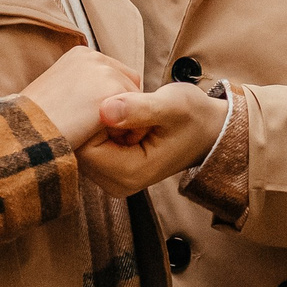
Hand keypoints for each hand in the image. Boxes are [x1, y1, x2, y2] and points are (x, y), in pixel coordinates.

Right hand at [19, 46, 140, 149]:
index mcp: (80, 55)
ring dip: (124, 119)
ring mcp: (103, 71)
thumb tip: (92, 104)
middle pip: (129, 82)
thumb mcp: (55, 94)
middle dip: (123, 107)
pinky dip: (124, 130)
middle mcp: (94, 57)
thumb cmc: (34, 121)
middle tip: (102, 130)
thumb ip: (78, 90)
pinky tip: (101, 138)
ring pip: (135, 99)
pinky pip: (135, 114)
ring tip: (97, 134)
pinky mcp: (110, 90)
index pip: (114, 74)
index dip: (111, 100)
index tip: (95, 119)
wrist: (25, 132)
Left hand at [75, 83, 228, 194]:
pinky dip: (100, 127)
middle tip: (126, 107)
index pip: (85, 146)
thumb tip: (104, 109)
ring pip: (83, 145)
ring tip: (128, 112)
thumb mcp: (172, 106)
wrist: (207, 130)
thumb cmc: (193, 116)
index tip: (119, 103)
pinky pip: (90, 144)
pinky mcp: (112, 168)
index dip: (93, 119)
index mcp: (130, 174)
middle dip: (93, 122)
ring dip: (97, 124)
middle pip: (79, 148)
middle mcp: (117, 183)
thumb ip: (139, 109)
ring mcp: (113, 178)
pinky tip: (121, 116)